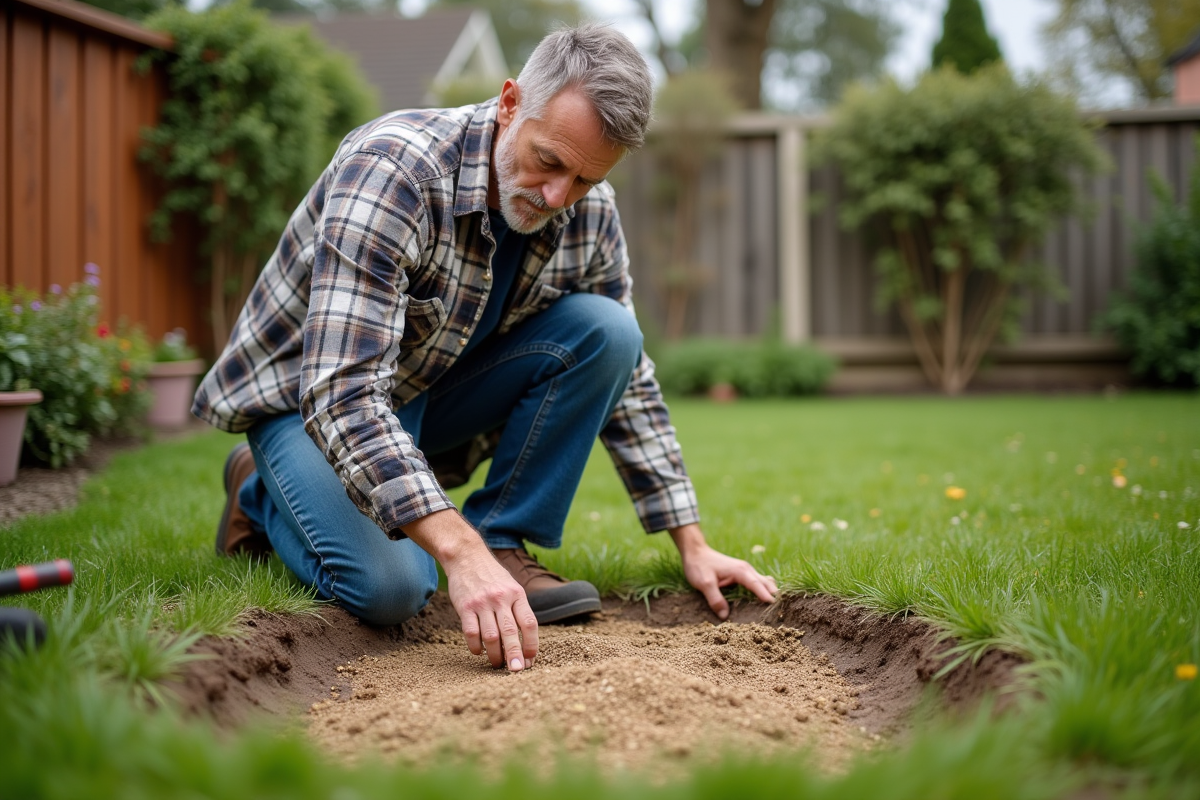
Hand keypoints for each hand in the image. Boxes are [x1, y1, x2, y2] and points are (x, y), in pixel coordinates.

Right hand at [401, 510, 537, 670]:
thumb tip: (525, 640)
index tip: (531, 658)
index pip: (529, 623)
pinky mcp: (465, 607)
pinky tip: (478, 651)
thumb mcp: (511, 586)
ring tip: (497, 664)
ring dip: (495, 654)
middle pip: (511, 632)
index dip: (532, 643)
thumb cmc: (492, 576)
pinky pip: (471, 632)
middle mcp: (501, 599)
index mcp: (517, 594)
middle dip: (515, 654)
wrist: (467, 557)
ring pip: (491, 636)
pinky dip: (476, 646)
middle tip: (517, 671)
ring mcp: (482, 603)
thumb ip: (518, 609)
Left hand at [669, 524, 777, 619]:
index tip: (774, 605)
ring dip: (771, 593)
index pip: (756, 584)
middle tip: (781, 611)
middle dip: (774, 595)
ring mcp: (746, 571)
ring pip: (764, 582)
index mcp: (740, 571)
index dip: (765, 595)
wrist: (695, 552)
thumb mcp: (704, 583)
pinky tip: (765, 601)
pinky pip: (758, 583)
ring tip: (778, 609)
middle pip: (766, 583)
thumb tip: (725, 616)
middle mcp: (746, 570)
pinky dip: (764, 590)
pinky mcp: (742, 575)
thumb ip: (715, 599)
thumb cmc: (699, 566)